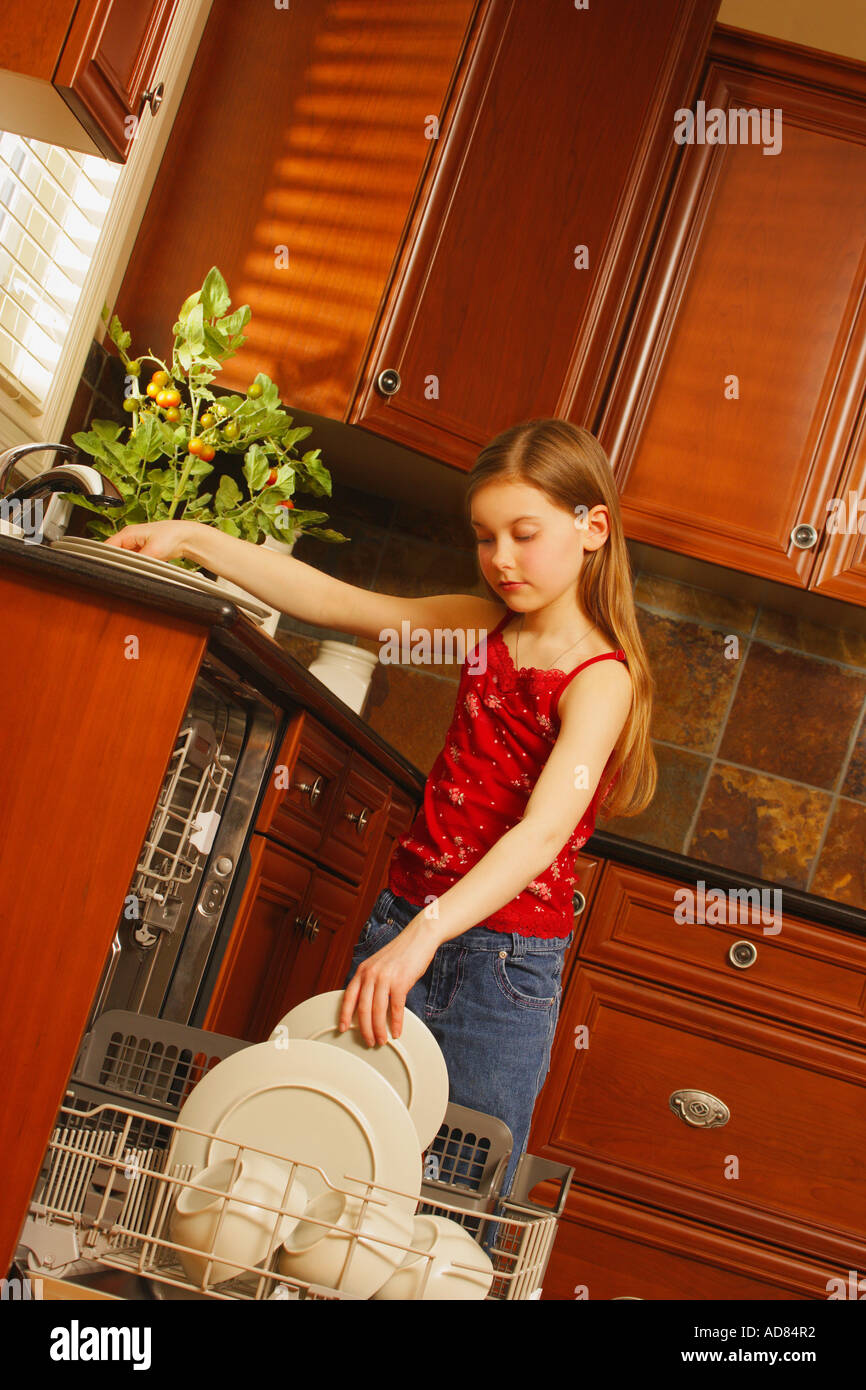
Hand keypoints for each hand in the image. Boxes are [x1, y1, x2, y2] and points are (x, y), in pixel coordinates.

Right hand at [103, 519, 198, 562]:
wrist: (187, 537)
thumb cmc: (172, 536)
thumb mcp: (153, 551)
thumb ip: (137, 561)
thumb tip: (127, 570)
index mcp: (128, 534)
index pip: (108, 547)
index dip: (105, 560)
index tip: (106, 571)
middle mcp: (129, 538)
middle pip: (115, 554)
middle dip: (118, 564)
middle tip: (123, 574)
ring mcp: (136, 545)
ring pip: (124, 559)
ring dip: (128, 566)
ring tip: (134, 571)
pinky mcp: (143, 551)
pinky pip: (133, 561)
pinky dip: (135, 566)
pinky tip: (140, 570)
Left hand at [338, 915, 440, 1045]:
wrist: (419, 937)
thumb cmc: (401, 952)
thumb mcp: (379, 964)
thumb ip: (371, 980)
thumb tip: (368, 1002)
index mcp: (363, 970)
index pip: (348, 996)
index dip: (344, 1015)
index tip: (342, 1028)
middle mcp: (371, 974)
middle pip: (363, 1008)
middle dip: (364, 1029)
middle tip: (369, 1041)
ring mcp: (385, 978)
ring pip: (377, 1011)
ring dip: (379, 1030)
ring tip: (382, 1040)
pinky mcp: (401, 982)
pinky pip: (396, 1008)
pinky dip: (396, 1023)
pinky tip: (396, 1031)